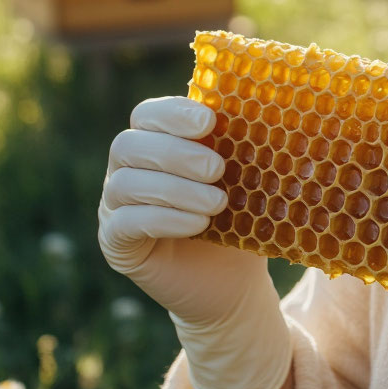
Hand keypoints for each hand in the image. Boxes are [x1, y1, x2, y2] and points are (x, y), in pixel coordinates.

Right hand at [98, 96, 291, 388]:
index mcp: (156, 140)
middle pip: (128, 145)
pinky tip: (198, 224)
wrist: (233, 280)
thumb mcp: (247, 174)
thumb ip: (245, 142)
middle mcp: (127, 168)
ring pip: (126, 184)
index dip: (173, 113)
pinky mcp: (115, 244)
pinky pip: (125, 224)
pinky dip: (164, 219)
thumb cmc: (241, 213)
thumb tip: (273, 108)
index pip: (147, 114)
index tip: (210, 121)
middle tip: (217, 168)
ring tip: (218, 202)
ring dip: (175, 190)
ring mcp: (114, 206)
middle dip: (175, 153)